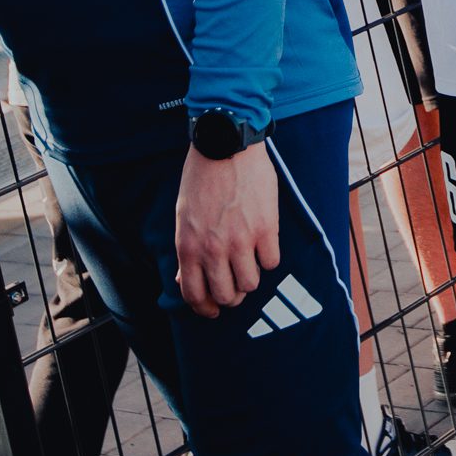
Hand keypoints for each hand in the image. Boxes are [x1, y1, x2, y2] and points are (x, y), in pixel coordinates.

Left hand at [174, 143, 279, 317]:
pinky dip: (268, 258)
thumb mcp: (183, 216)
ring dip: (250, 278)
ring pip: (250, 284)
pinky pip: (271, 262)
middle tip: (235, 286)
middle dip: (230, 297)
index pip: (195, 295)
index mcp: (188, 246)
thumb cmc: (202, 178)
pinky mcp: (266, 229)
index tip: (213, 309)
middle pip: (226, 295)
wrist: (226, 146)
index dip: (205, 308)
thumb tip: (185, 279)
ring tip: (250, 263)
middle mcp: (213, 249)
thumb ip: (186, 250)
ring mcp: (241, 240)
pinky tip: (264, 245)